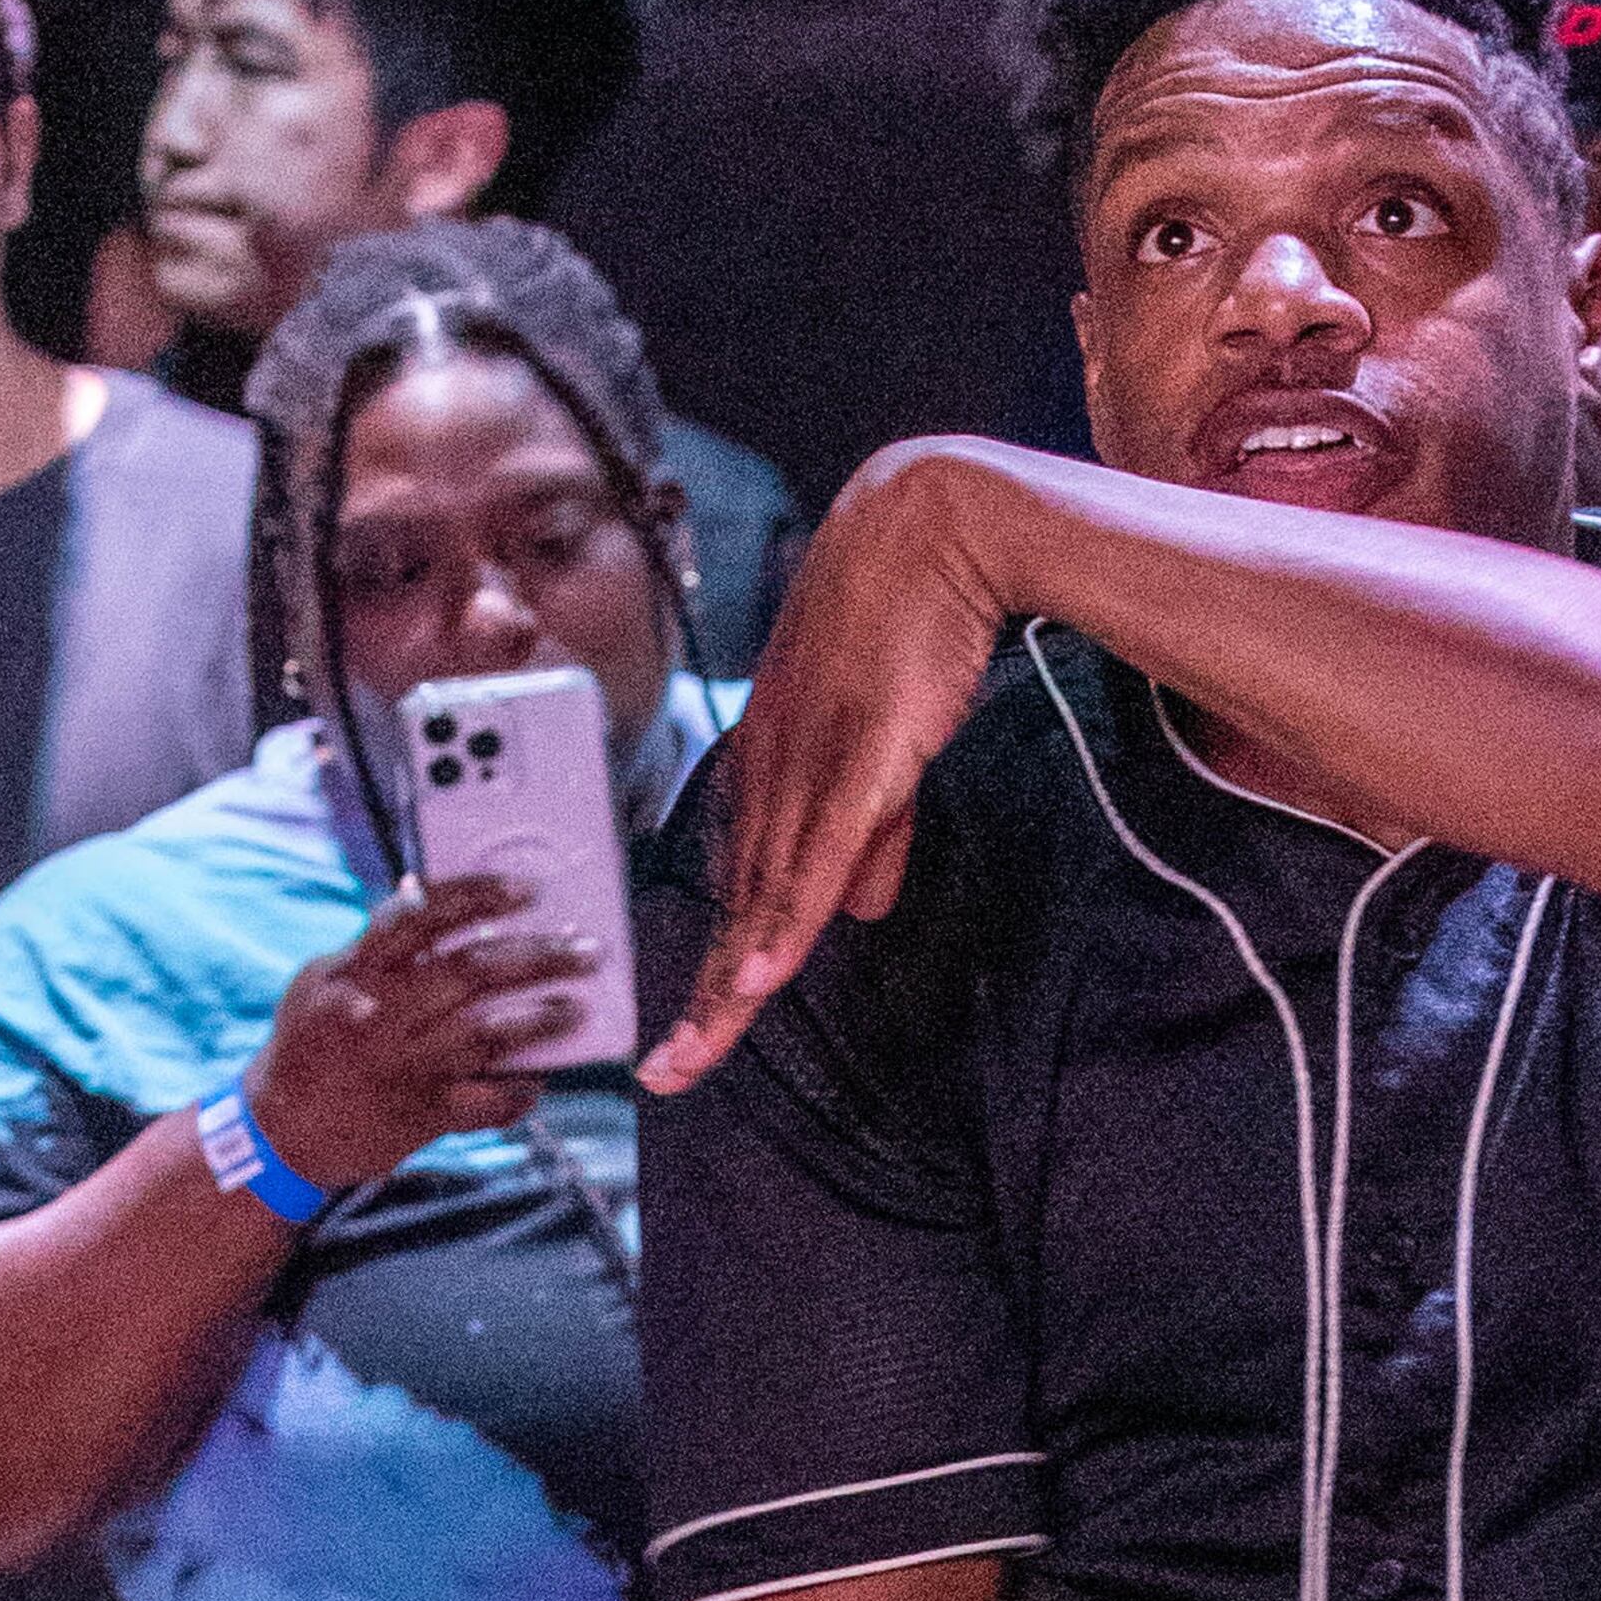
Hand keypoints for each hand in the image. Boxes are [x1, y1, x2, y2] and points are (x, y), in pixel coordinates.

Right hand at [247, 872, 591, 1193]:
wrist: (280, 1133)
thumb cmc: (307, 1044)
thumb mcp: (320, 980)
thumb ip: (374, 945)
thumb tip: (422, 897)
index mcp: (359, 971)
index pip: (425, 917)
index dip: (480, 898)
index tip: (528, 890)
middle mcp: (386, 1015)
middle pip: (474, 973)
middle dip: (538, 957)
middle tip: (587, 950)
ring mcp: (407, 1068)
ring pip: (489, 1035)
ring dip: (541, 1019)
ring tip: (577, 1007)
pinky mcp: (422, 1116)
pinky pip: (484, 1103)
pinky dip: (517, 1092)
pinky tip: (538, 1080)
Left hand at [641, 443, 1010, 1092]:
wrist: (937, 525)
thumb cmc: (912, 623)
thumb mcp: (889, 749)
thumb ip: (876, 837)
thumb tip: (861, 914)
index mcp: (773, 769)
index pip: (739, 892)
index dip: (714, 970)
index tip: (687, 1037)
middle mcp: (772, 773)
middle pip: (736, 912)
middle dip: (700, 1002)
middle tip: (663, 1075)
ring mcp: (810, 766)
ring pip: (764, 898)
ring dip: (730, 983)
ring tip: (696, 1054)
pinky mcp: (858, 757)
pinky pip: (815, 856)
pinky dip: (783, 920)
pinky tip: (756, 977)